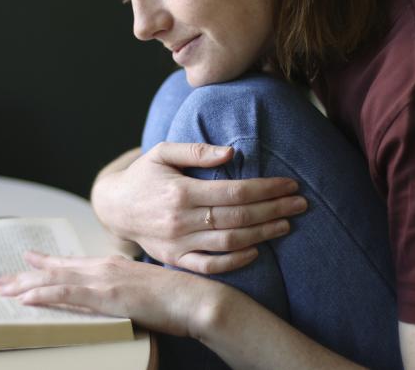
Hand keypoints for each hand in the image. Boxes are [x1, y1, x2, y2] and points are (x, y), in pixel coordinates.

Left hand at [0, 252, 226, 339]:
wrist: (196, 299)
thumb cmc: (175, 299)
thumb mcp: (141, 290)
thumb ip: (121, 290)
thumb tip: (108, 297)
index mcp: (111, 266)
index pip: (69, 265)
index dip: (43, 264)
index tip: (23, 262)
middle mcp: (103, 267)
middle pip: (54, 272)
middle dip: (22, 276)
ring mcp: (104, 280)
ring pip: (54, 281)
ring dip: (24, 285)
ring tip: (1, 290)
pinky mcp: (107, 295)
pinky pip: (68, 295)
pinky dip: (45, 295)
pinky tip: (26, 298)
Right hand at [92, 142, 306, 273]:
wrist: (114, 207)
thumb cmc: (143, 175)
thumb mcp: (163, 152)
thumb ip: (196, 150)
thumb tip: (232, 152)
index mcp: (180, 191)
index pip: (234, 192)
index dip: (266, 188)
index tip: (290, 184)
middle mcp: (180, 220)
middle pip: (238, 218)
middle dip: (274, 210)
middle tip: (300, 203)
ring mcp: (178, 243)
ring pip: (229, 242)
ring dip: (262, 234)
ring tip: (286, 224)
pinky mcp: (175, 259)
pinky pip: (209, 266)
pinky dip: (234, 261)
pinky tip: (255, 250)